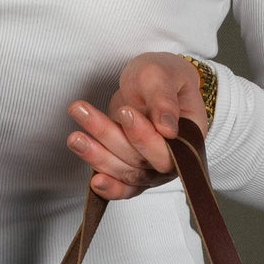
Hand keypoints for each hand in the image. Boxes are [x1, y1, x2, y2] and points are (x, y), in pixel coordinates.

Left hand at [65, 51, 209, 199]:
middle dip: (110, 138)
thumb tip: (168, 129)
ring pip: (124, 171)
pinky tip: (93, 181)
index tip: (125, 112)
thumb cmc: (162, 77)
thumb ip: (164, 99)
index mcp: (189, 138)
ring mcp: (151, 169)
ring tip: (73, 136)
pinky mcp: (132, 172)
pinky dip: (108, 188)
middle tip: (83, 112)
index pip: (168, 149)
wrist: (152, 85)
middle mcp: (172, 160)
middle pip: (141, 161)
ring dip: (96, 156)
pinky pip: (122, 188)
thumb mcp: (163, 75)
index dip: (145, 137)